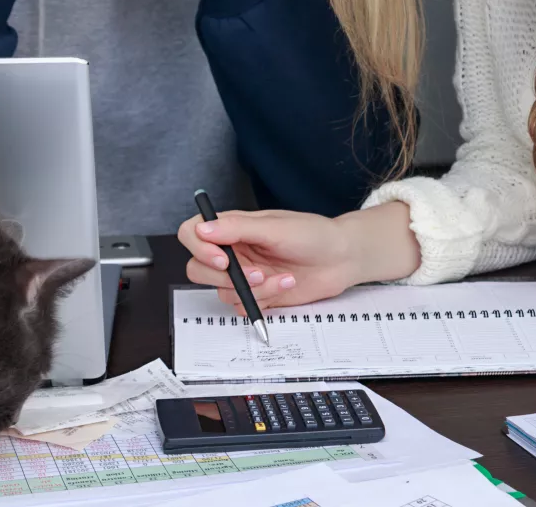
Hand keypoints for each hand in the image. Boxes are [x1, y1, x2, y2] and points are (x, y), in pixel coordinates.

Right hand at [179, 204, 421, 311]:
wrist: (342, 259)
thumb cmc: (313, 234)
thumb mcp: (275, 227)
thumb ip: (237, 228)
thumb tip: (202, 228)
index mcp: (232, 227)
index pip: (192, 233)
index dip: (199, 248)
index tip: (222, 258)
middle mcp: (233, 250)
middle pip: (198, 268)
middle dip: (225, 277)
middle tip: (255, 274)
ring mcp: (243, 275)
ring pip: (221, 292)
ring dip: (252, 289)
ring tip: (282, 277)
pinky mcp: (256, 295)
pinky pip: (242, 307)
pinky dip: (263, 300)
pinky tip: (286, 284)